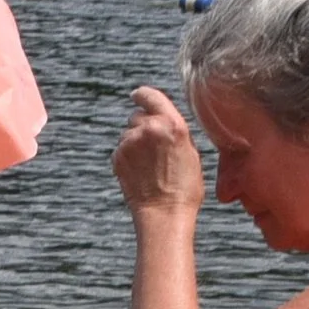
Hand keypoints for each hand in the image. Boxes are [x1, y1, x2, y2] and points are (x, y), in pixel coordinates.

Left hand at [113, 86, 204, 227]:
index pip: (151, 95)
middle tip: (153, 149)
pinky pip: (120, 149)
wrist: (164, 213)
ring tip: (148, 165)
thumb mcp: (190, 152)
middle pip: (137, 116)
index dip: (143, 95)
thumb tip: (163, 121)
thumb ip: (174, 130)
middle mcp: (149, 128)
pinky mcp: (117, 157)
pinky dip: (127, 157)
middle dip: (143, 127)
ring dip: (135, 143)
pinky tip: (140, 173)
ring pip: (127, 133)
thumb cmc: (184, 188)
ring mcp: (130, 142)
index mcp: (172, 124)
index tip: (138, 96)